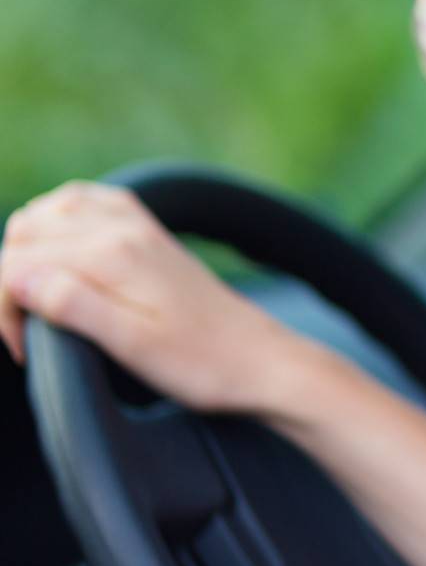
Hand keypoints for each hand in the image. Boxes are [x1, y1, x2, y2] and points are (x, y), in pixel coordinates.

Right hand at [0, 180, 307, 413]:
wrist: (259, 358)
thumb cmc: (201, 363)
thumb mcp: (132, 346)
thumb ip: (72, 305)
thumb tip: (17, 276)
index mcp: (113, 254)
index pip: (13, 262)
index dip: (1, 310)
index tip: (23, 350)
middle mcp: (123, 227)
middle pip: (25, 232)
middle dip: (7, 279)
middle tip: (29, 330)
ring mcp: (138, 224)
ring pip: (49, 210)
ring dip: (26, 249)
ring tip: (37, 299)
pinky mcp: (149, 232)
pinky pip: (87, 202)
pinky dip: (59, 223)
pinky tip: (63, 259)